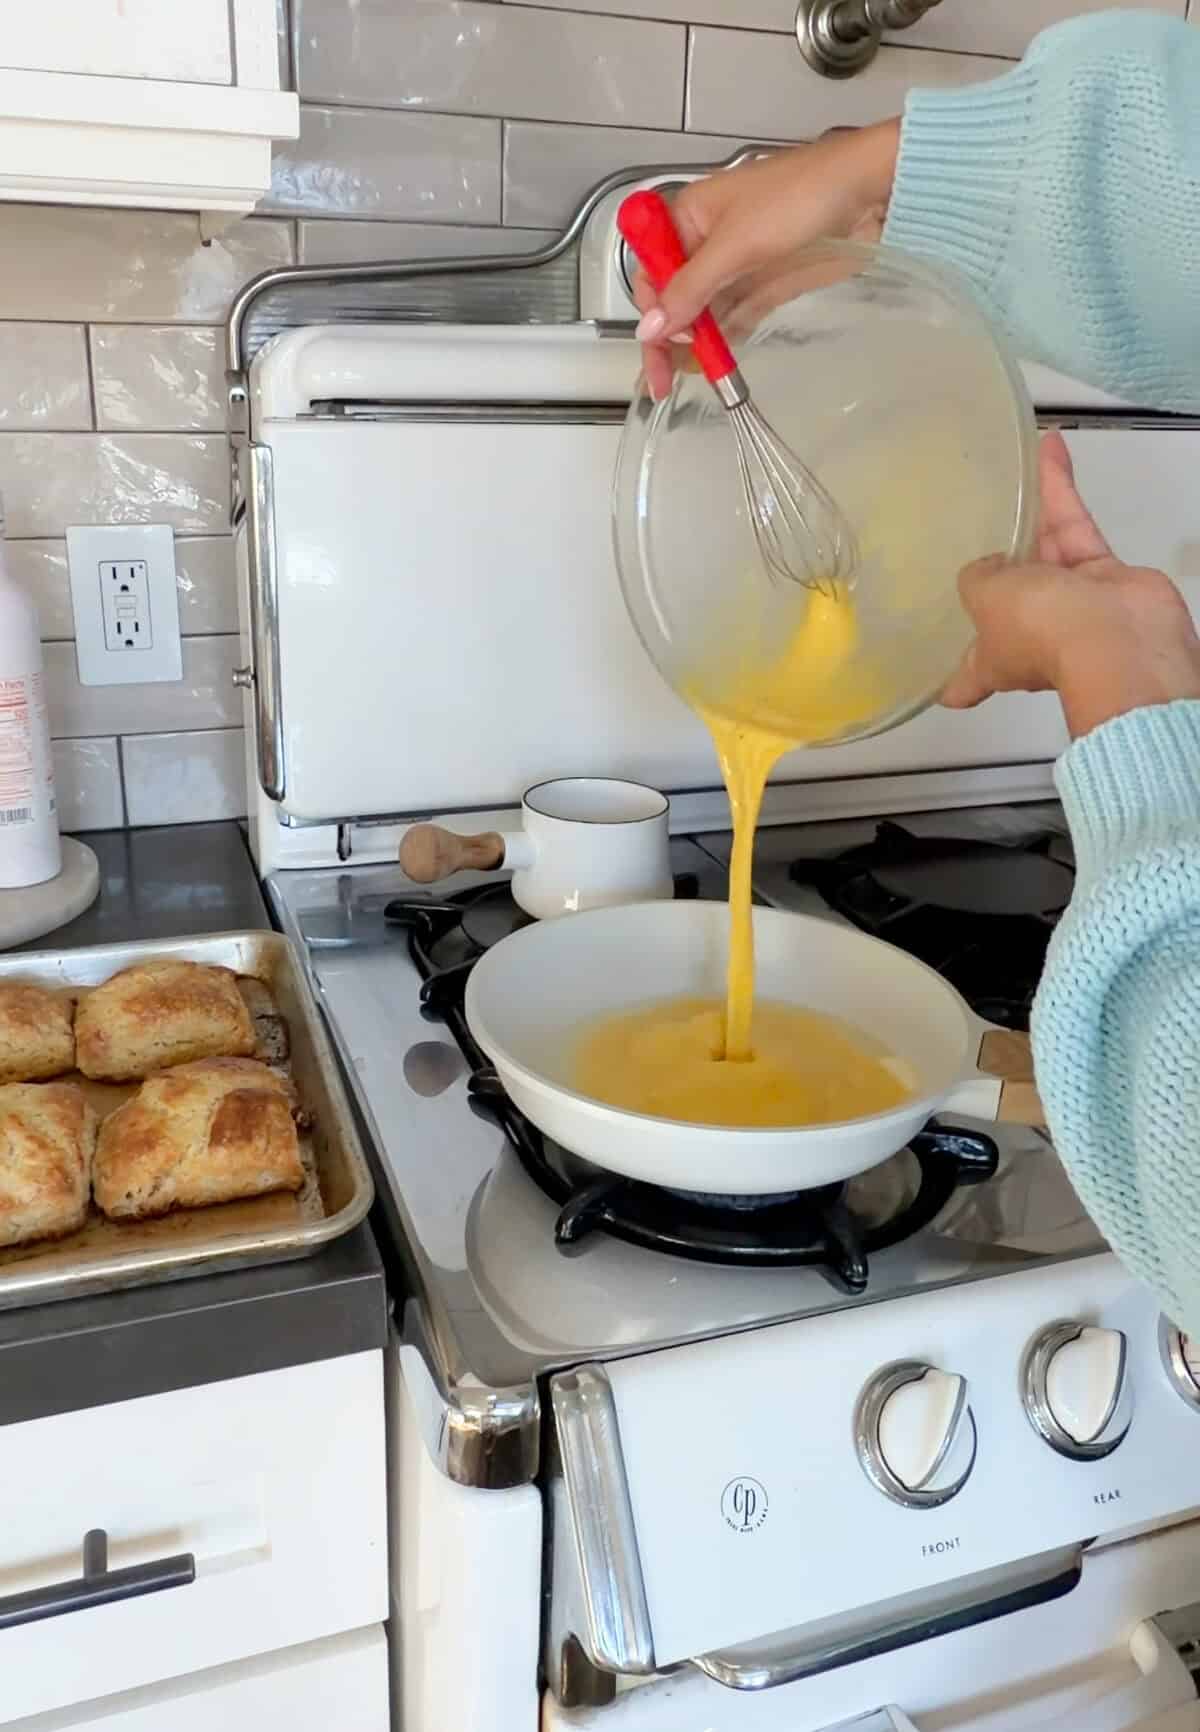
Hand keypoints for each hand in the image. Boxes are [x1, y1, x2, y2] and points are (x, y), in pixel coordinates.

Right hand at [632, 121, 898, 399]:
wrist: (869, 192)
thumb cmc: (800, 197)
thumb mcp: (735, 243)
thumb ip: (690, 289)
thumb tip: (650, 328)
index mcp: (689, 216)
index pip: (651, 271)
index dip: (651, 311)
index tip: (657, 345)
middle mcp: (708, 241)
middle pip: (674, 296)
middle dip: (666, 338)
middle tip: (661, 380)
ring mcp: (740, 264)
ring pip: (703, 312)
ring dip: (693, 346)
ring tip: (680, 383)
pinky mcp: (768, 284)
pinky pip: (735, 318)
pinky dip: (723, 341)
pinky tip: (714, 366)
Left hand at [942, 432, 1199, 737]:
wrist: (1120, 636)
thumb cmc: (1041, 632)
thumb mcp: (985, 601)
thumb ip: (976, 578)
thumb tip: (985, 567)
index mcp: (991, 662)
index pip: (962, 684)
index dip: (945, 675)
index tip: (925, 651)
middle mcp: (1028, 638)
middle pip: (1003, 598)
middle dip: (991, 561)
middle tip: (966, 521)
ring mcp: (1067, 607)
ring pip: (1040, 551)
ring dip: (1028, 509)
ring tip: (1008, 465)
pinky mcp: (1101, 577)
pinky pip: (1072, 529)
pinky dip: (1059, 491)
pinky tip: (1048, 451)